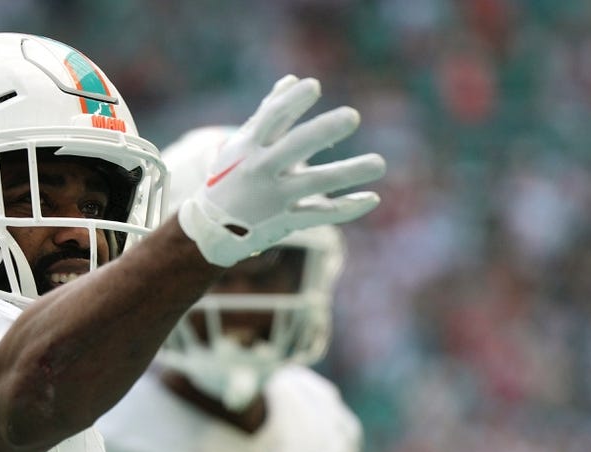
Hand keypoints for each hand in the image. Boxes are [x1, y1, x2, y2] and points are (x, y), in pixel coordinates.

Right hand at [177, 75, 385, 266]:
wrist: (211, 231)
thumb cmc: (229, 179)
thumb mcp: (239, 146)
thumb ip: (267, 113)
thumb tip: (292, 81)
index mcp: (249, 148)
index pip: (271, 119)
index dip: (291, 102)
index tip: (313, 86)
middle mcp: (261, 171)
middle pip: (295, 147)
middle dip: (323, 131)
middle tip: (352, 117)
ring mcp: (274, 198)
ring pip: (316, 182)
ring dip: (349, 172)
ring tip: (380, 164)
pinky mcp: (286, 221)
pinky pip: (321, 214)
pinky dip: (347, 208)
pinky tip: (372, 198)